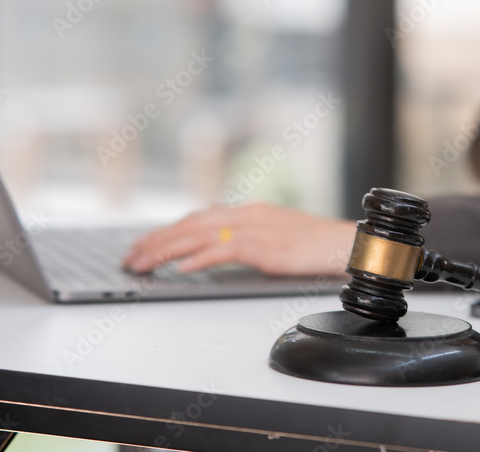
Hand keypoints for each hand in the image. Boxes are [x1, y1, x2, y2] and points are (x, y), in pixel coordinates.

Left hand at [123, 203, 355, 275]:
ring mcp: (257, 229)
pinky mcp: (267, 247)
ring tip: (144, 263)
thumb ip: (250, 239)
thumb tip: (220, 251)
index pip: (199, 217)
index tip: (145, 244)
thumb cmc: (318, 245)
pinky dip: (201, 258)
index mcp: (250, 212)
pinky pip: (226, 250)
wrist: (348, 244)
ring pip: (201, 235)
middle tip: (131, 257)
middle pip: (192, 224)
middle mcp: (249, 215)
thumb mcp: (277, 238)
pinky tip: (183, 268)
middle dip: (157, 241)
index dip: (168, 230)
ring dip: (168, 250)